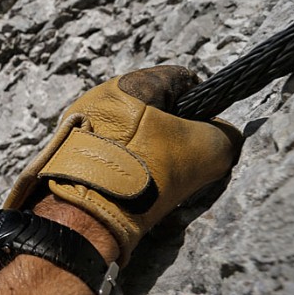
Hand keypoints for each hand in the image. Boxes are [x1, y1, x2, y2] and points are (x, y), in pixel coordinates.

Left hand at [4, 65, 241, 264]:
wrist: (89, 213)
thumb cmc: (150, 173)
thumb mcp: (209, 151)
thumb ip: (224, 135)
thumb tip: (224, 136)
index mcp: (131, 83)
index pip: (181, 80)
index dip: (202, 106)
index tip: (206, 134)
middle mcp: (99, 95)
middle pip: (153, 109)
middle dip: (173, 134)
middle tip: (182, 163)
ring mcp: (80, 123)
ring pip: (131, 133)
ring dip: (149, 153)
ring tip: (156, 181)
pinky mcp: (69, 151)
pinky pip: (109, 152)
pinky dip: (125, 166)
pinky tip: (132, 187)